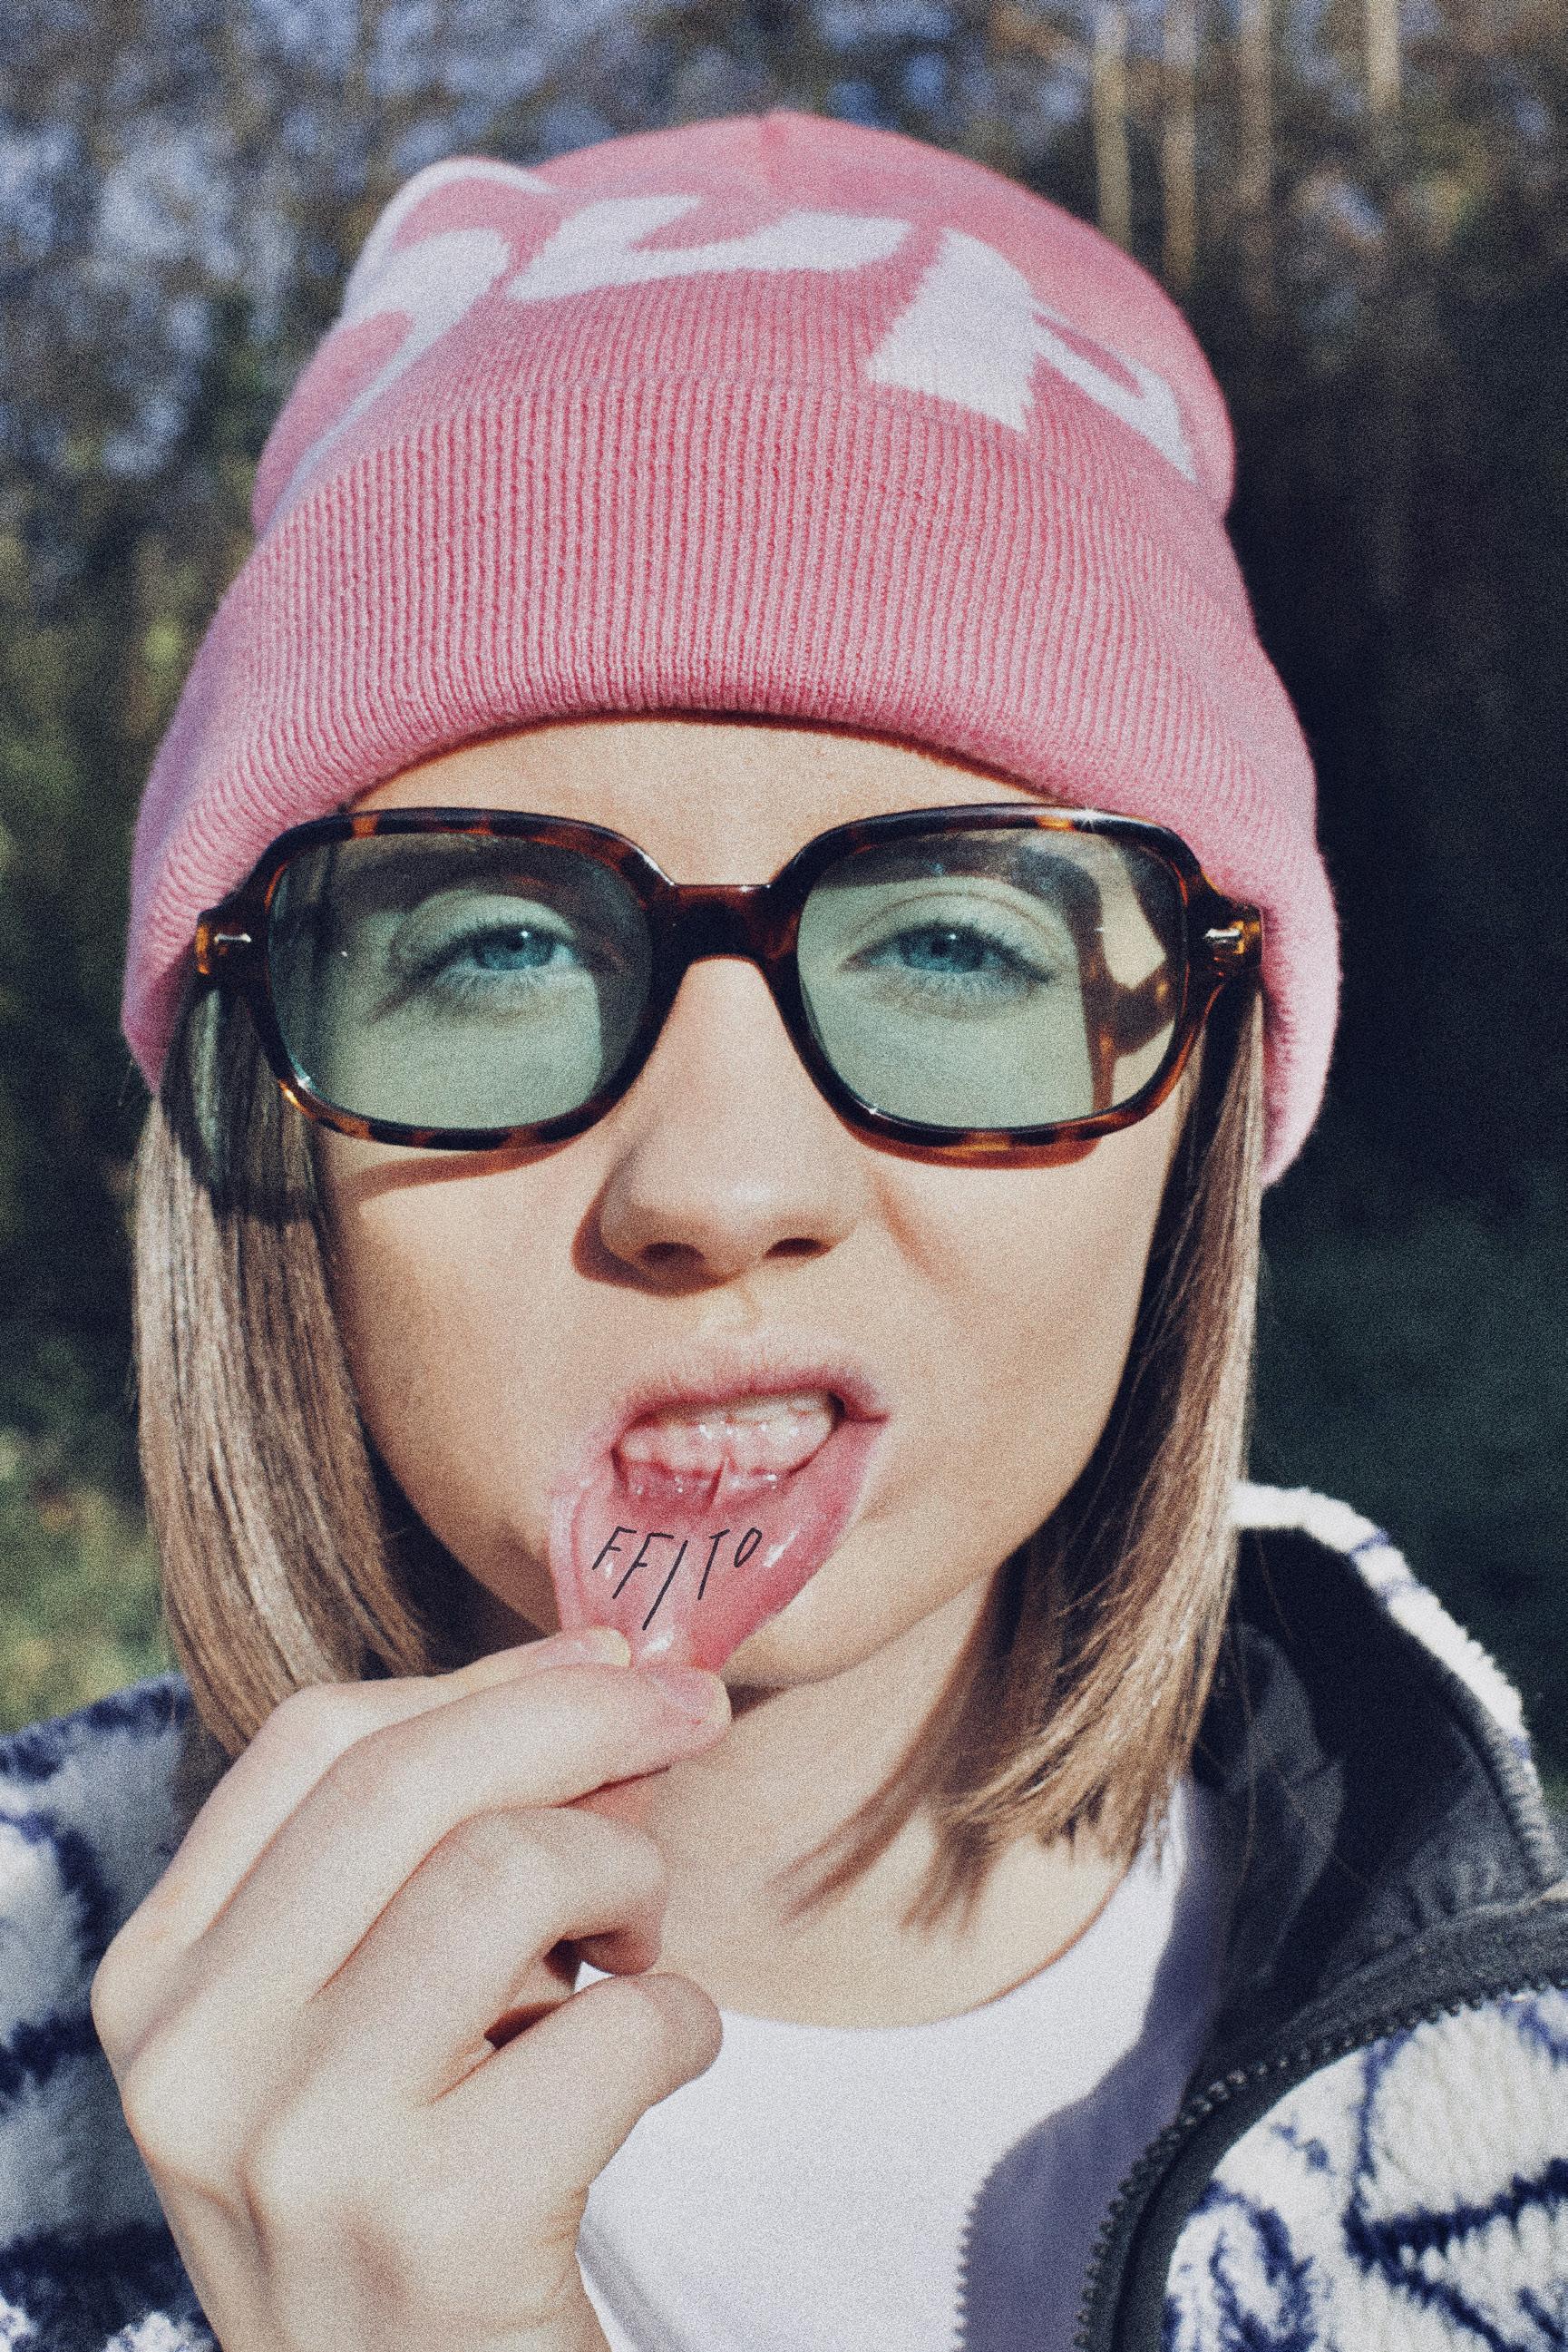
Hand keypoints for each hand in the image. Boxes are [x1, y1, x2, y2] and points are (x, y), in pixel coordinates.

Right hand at [89, 1630, 730, 2350]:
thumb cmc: (414, 2190)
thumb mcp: (369, 2017)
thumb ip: (438, 1853)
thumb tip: (605, 1677)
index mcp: (161, 1979)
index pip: (313, 1739)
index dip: (485, 1677)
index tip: (606, 1660)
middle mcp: (197, 2056)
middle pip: (409, 1774)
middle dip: (586, 1714)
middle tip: (694, 1717)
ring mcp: (301, 2146)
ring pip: (509, 1869)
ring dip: (628, 1882)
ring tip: (634, 1951)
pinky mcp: (435, 2228)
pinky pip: (617, 2028)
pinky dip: (681, 2022)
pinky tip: (662, 2059)